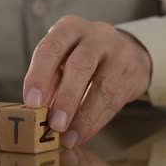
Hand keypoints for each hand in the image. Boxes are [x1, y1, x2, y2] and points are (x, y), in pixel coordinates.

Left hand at [23, 16, 151, 147]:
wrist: (127, 51)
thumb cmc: (83, 57)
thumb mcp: (63, 58)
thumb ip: (50, 80)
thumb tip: (36, 111)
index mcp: (70, 28)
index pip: (51, 48)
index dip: (39, 75)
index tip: (31, 102)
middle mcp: (96, 35)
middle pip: (81, 65)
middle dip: (66, 97)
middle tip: (54, 124)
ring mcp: (119, 53)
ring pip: (103, 86)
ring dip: (83, 117)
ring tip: (68, 137)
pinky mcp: (133, 73)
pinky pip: (115, 101)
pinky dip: (96, 121)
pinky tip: (82, 134)